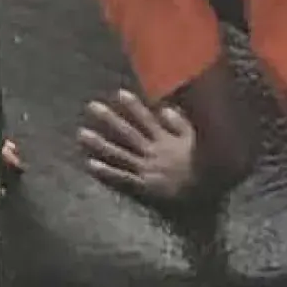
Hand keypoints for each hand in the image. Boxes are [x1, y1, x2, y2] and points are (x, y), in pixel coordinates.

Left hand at [77, 89, 196, 202]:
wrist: (204, 193)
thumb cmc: (201, 167)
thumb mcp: (194, 141)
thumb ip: (180, 124)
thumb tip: (164, 108)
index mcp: (165, 140)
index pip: (146, 119)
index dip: (133, 106)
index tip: (119, 93)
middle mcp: (152, 152)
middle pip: (128, 132)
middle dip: (109, 119)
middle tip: (91, 106)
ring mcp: (146, 169)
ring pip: (119, 154)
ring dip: (100, 143)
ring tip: (82, 134)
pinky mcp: (143, 186)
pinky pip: (122, 178)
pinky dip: (106, 171)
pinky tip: (90, 164)